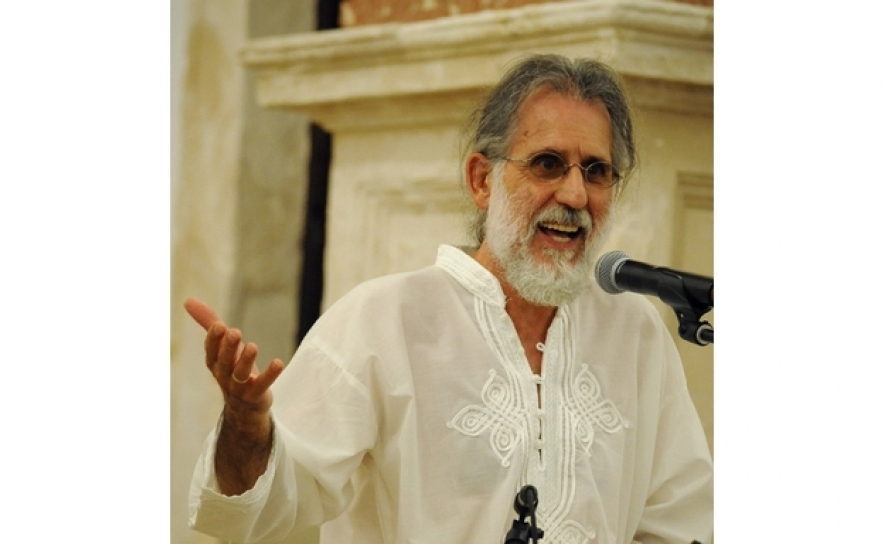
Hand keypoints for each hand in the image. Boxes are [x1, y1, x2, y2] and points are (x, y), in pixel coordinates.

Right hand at [183, 297, 283, 436]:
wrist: (244, 407)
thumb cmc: (232, 367)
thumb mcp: (222, 345)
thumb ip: (208, 322)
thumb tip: (188, 300)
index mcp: (215, 363)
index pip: (211, 351)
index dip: (213, 340)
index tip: (219, 325)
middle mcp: (224, 375)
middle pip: (224, 362)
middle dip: (228, 347)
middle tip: (235, 332)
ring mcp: (239, 387)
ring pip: (240, 375)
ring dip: (246, 361)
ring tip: (252, 346)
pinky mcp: (256, 395)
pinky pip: (262, 386)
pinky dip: (270, 375)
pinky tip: (278, 362)